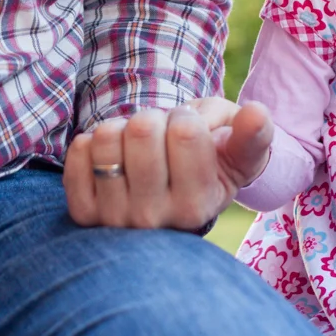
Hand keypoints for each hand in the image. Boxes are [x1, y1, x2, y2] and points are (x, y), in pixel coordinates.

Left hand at [62, 97, 273, 230]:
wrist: (169, 198)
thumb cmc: (211, 164)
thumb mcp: (239, 153)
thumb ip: (253, 136)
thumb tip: (257, 115)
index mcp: (198, 206)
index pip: (185, 131)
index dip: (187, 117)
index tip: (190, 135)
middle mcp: (154, 220)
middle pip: (142, 130)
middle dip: (154, 118)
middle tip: (161, 139)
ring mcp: (115, 219)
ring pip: (106, 138)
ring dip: (122, 128)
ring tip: (137, 148)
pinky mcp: (83, 213)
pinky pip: (78, 151)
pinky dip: (93, 142)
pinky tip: (113, 158)